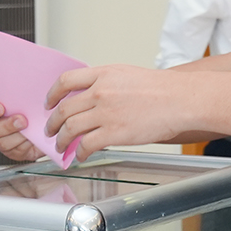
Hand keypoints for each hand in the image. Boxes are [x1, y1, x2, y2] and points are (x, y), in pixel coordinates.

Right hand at [0, 93, 40, 163]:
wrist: (45, 127)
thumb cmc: (33, 108)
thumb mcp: (28, 95)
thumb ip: (23, 90)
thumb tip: (30, 81)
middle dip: (7, 125)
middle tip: (22, 120)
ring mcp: (1, 138)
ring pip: (2, 141)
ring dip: (18, 136)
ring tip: (30, 129)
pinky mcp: (12, 151)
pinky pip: (14, 151)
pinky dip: (25, 145)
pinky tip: (34, 138)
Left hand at [44, 64, 187, 162]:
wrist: (181, 99)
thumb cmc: (161, 89)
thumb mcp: (127, 74)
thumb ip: (105, 82)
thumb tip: (89, 96)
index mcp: (103, 74)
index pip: (66, 81)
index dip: (52, 94)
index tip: (49, 103)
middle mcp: (100, 92)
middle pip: (64, 108)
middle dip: (53, 123)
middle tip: (50, 130)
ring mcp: (106, 113)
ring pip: (70, 128)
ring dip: (62, 140)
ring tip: (61, 146)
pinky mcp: (115, 133)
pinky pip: (86, 144)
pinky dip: (79, 152)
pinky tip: (80, 155)